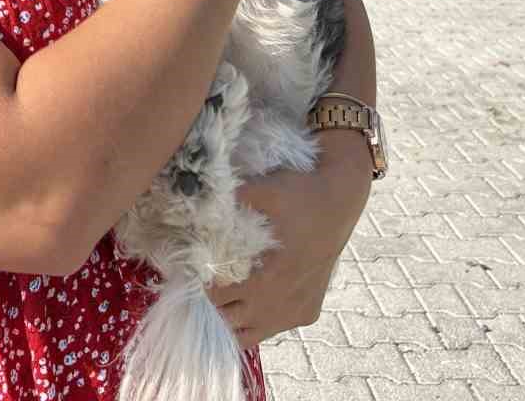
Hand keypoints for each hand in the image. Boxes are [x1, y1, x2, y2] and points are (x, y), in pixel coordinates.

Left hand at [205, 130, 372, 348]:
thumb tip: (195, 193)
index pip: (218, 299)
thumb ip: (231, 197)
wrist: (341, 200)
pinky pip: (272, 330)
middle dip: (207, 309)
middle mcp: (283, 304)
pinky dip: (254, 323)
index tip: (183, 275)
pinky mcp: (307, 314)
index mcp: (270, 279)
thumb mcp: (264, 190)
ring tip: (214, 303)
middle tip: (190, 291)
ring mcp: (296, 313)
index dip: (196, 288)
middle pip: (229, 323)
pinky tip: (242, 305)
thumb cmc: (300, 194)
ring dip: (230, 323)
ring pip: (250, 335)